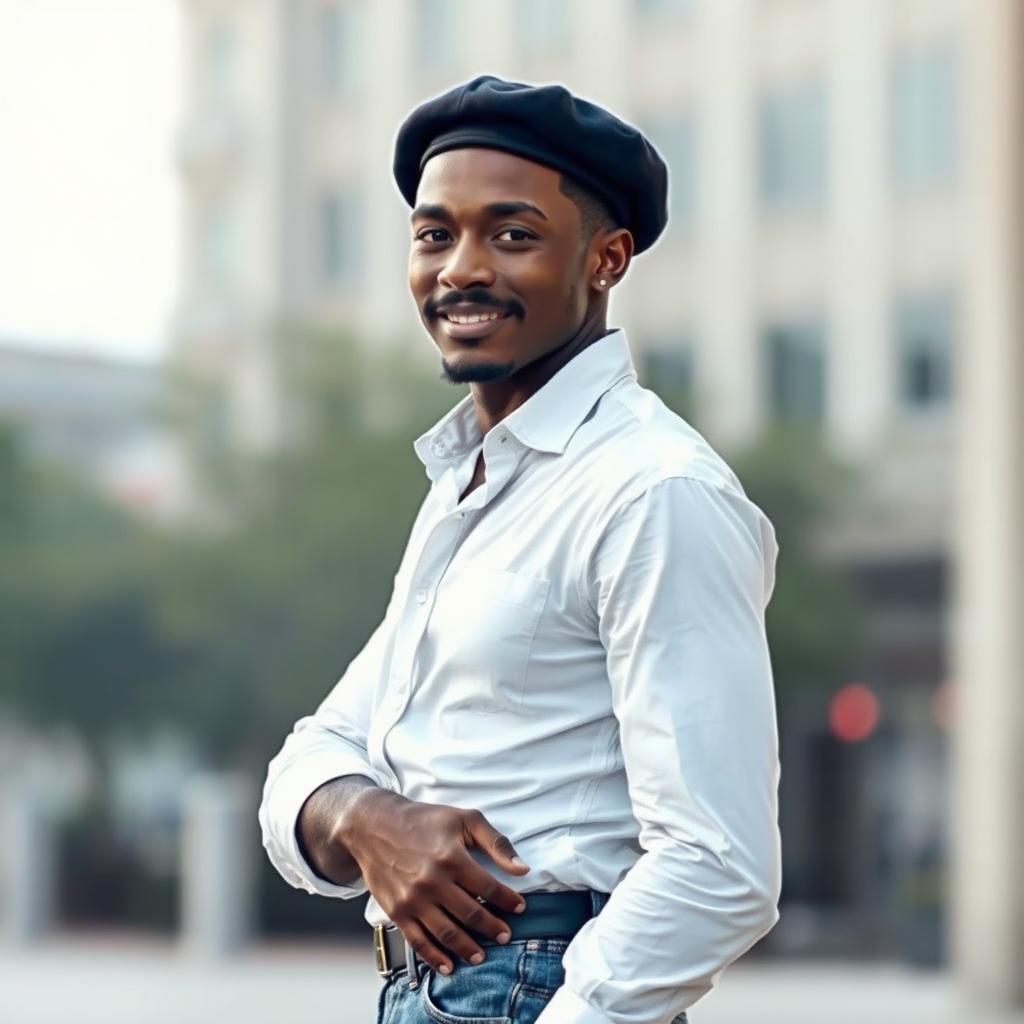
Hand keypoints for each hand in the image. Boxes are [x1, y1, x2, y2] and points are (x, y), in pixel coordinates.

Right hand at [340, 790, 529, 974]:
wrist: (374, 826)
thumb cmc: (424, 820)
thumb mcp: (464, 819)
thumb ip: (496, 843)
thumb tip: (523, 869)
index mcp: (452, 857)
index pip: (488, 887)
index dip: (508, 900)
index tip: (520, 908)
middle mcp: (432, 881)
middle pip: (471, 913)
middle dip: (493, 928)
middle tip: (506, 936)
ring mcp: (413, 899)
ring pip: (447, 932)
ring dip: (468, 948)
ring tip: (481, 956)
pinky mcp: (397, 911)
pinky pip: (418, 941)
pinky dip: (435, 957)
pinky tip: (449, 966)